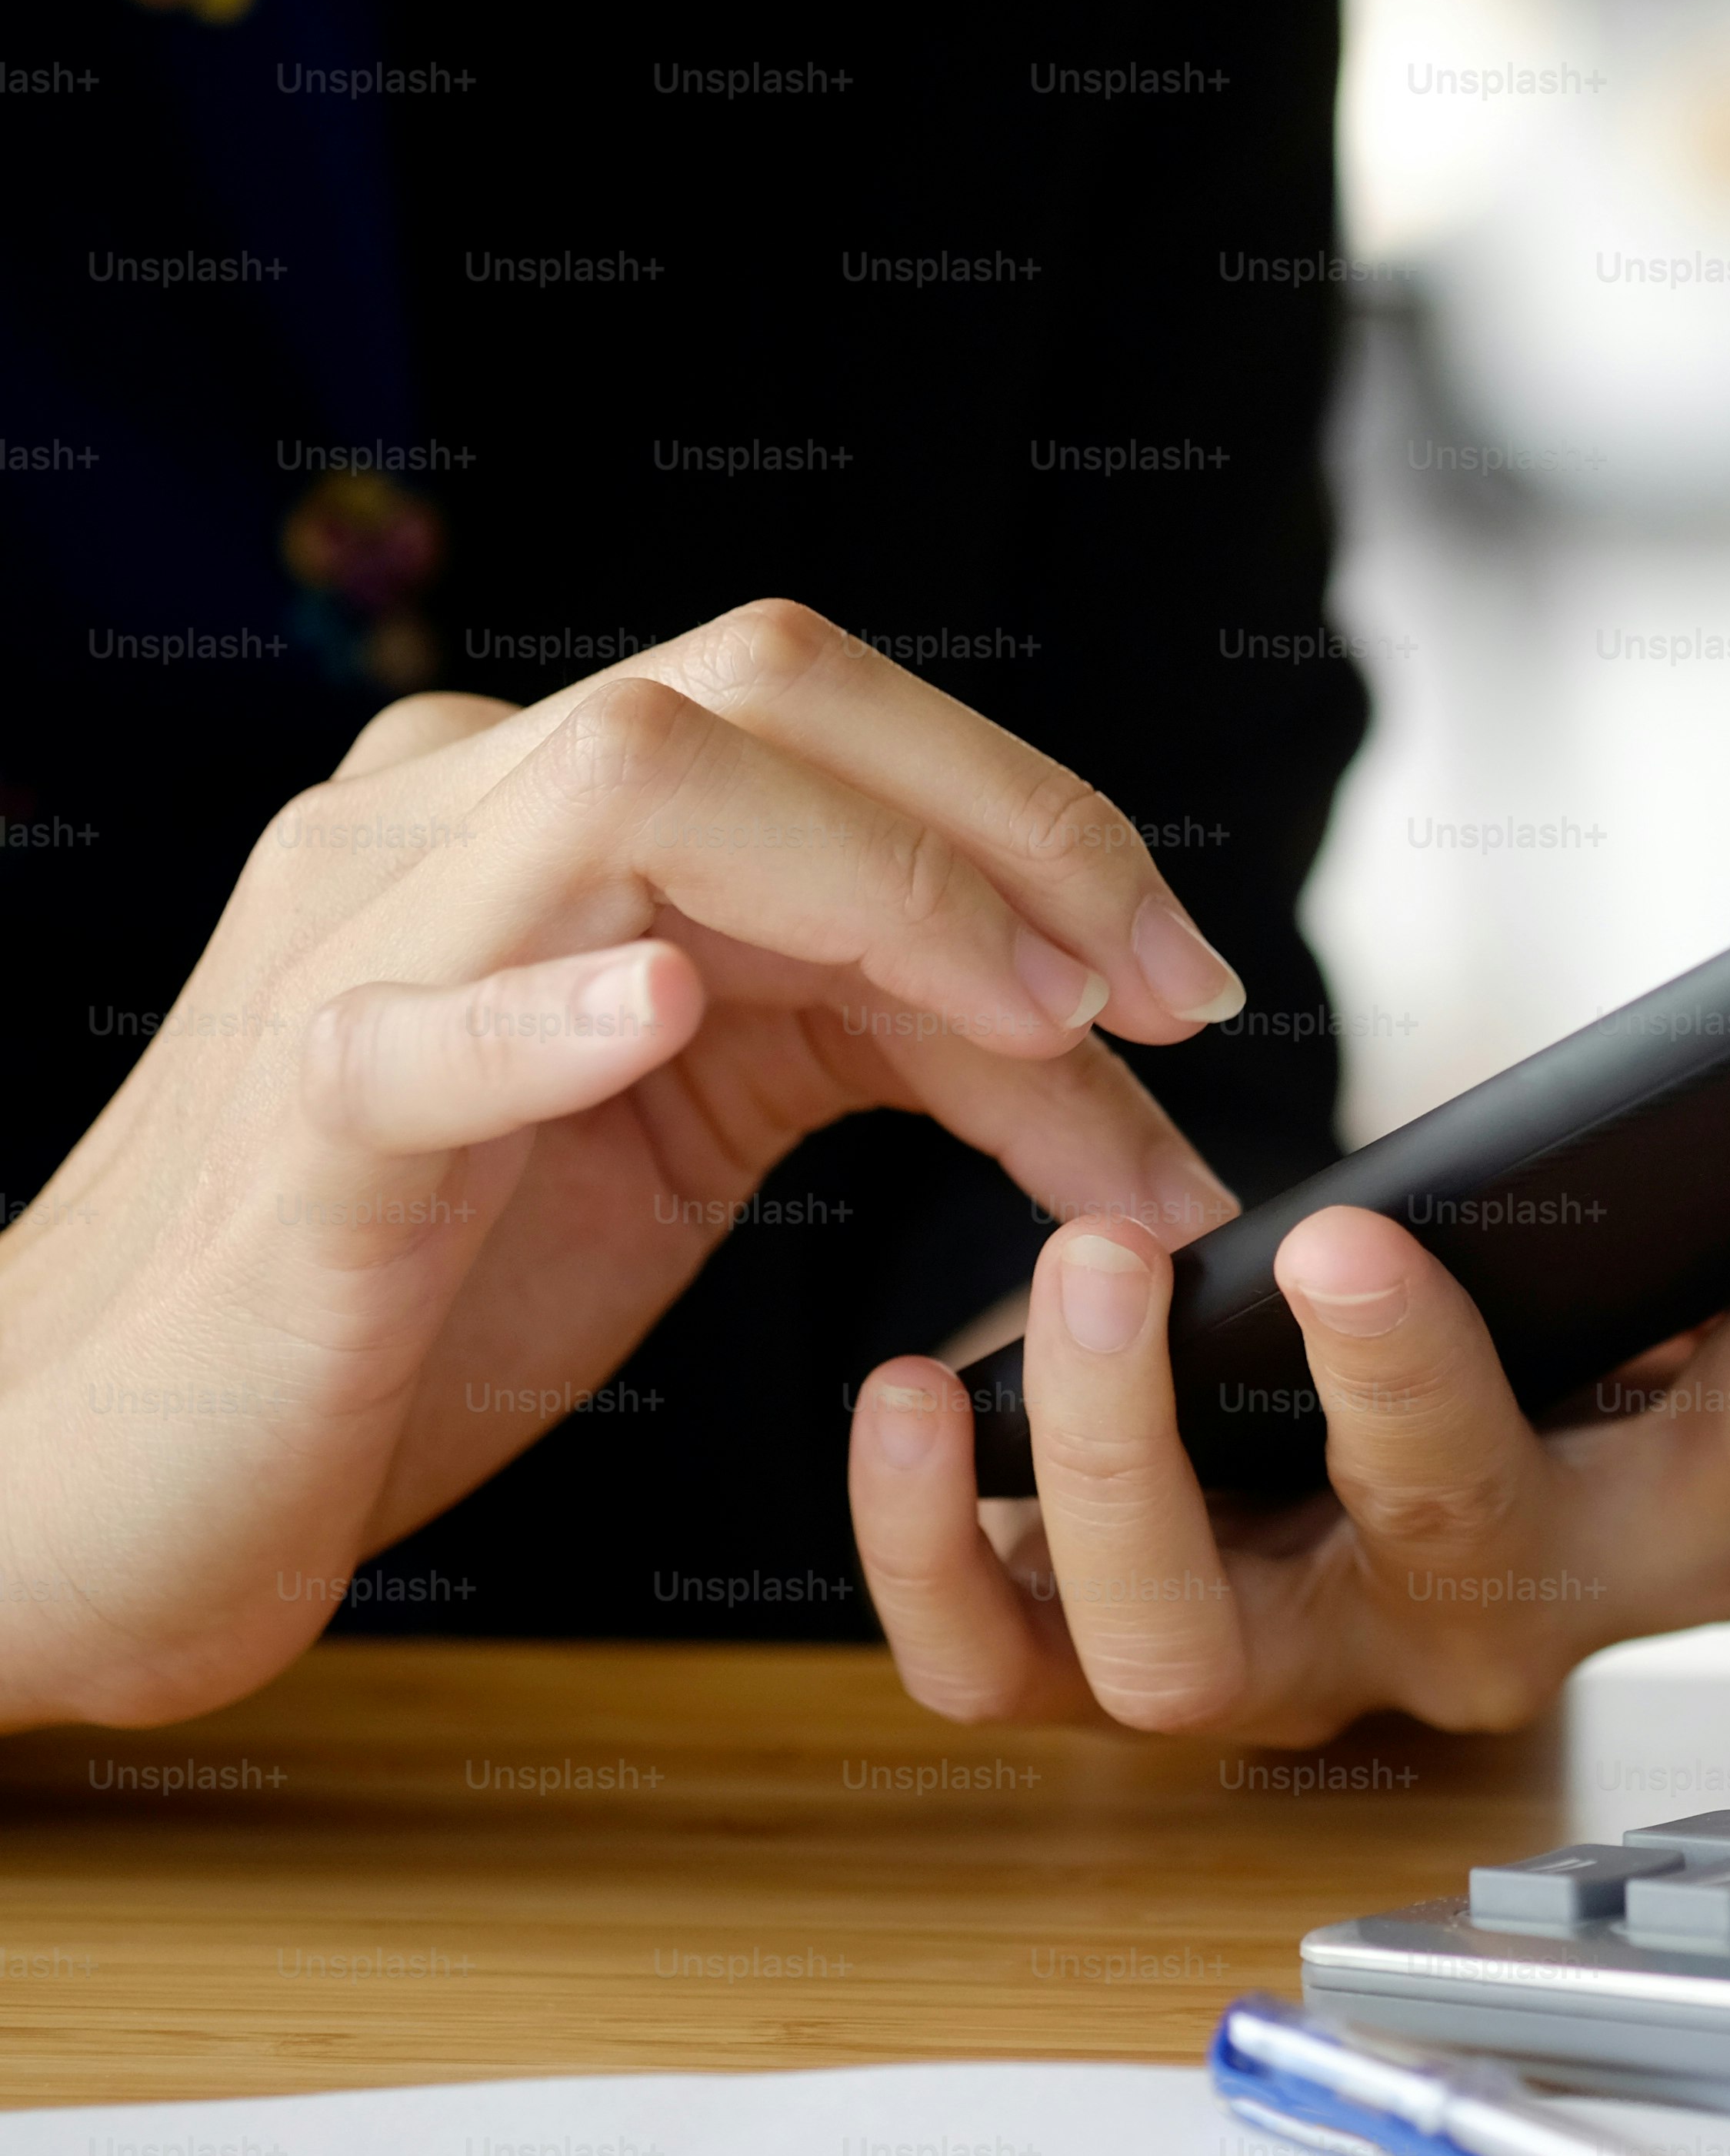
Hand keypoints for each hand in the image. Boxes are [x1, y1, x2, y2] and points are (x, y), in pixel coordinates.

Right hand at [0, 600, 1250, 1729]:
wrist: (114, 1469)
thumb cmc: (414, 1295)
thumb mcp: (693, 1143)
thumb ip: (886, 1059)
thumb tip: (1136, 1100)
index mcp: (549, 824)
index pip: (827, 719)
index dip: (1042, 820)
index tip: (1190, 978)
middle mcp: (453, 832)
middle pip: (757, 687)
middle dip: (1010, 822)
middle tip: (1167, 991)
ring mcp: (360, 960)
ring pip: (631, 791)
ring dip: (882, 892)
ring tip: (1029, 1018)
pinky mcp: (301, 1132)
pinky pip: (412, 1030)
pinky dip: (550, 1009)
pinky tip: (663, 1009)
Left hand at [844, 1086, 1729, 1740]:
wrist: (1347, 1459)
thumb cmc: (1540, 1338)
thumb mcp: (1682, 1274)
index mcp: (1678, 1514)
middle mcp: (1493, 1619)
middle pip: (1468, 1557)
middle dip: (1412, 1403)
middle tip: (1356, 1241)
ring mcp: (1298, 1660)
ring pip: (1191, 1652)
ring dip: (1121, 1459)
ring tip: (1090, 1267)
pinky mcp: (1113, 1662)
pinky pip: (996, 1667)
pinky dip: (927, 1549)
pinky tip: (908, 1390)